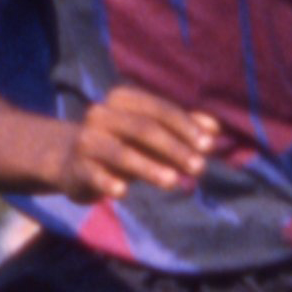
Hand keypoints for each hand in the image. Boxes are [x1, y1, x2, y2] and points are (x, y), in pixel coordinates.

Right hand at [56, 88, 224, 200]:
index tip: (209, 145)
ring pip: (120, 153)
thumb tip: (218, 131)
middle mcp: (102, 115)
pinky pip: (94, 175)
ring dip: (149, 167)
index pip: (159, 110)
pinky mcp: (76, 168)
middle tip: (200, 167)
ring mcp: (87, 141)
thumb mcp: (153, 133)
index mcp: (123, 99)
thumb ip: (184, 129)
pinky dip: (108, 182)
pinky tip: (123, 192)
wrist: (72, 161)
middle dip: (174, 148)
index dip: (185, 126)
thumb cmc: (123, 143)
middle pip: (143, 128)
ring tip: (174, 182)